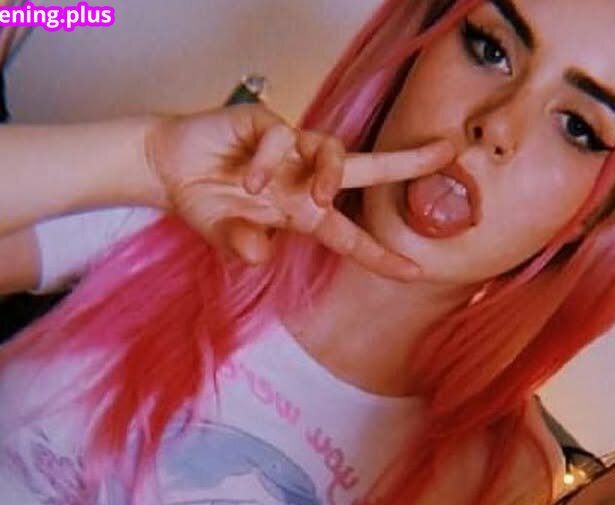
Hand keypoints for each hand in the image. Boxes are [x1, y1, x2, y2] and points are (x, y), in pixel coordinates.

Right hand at [145, 104, 454, 278]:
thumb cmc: (206, 203)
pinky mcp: (266, 123)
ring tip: (315, 201)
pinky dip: (268, 163)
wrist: (167, 167)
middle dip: (408, 162)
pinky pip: (280, 138)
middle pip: (368, 168)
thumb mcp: (226, 237)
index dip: (382, 255)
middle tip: (448, 153)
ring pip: (332, 150)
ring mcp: (290, 149)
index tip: (416, 272)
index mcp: (304, 213)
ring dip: (330, 176)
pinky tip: (249, 181)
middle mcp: (305, 179)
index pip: (352, 236)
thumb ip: (244, 247)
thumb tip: (261, 252)